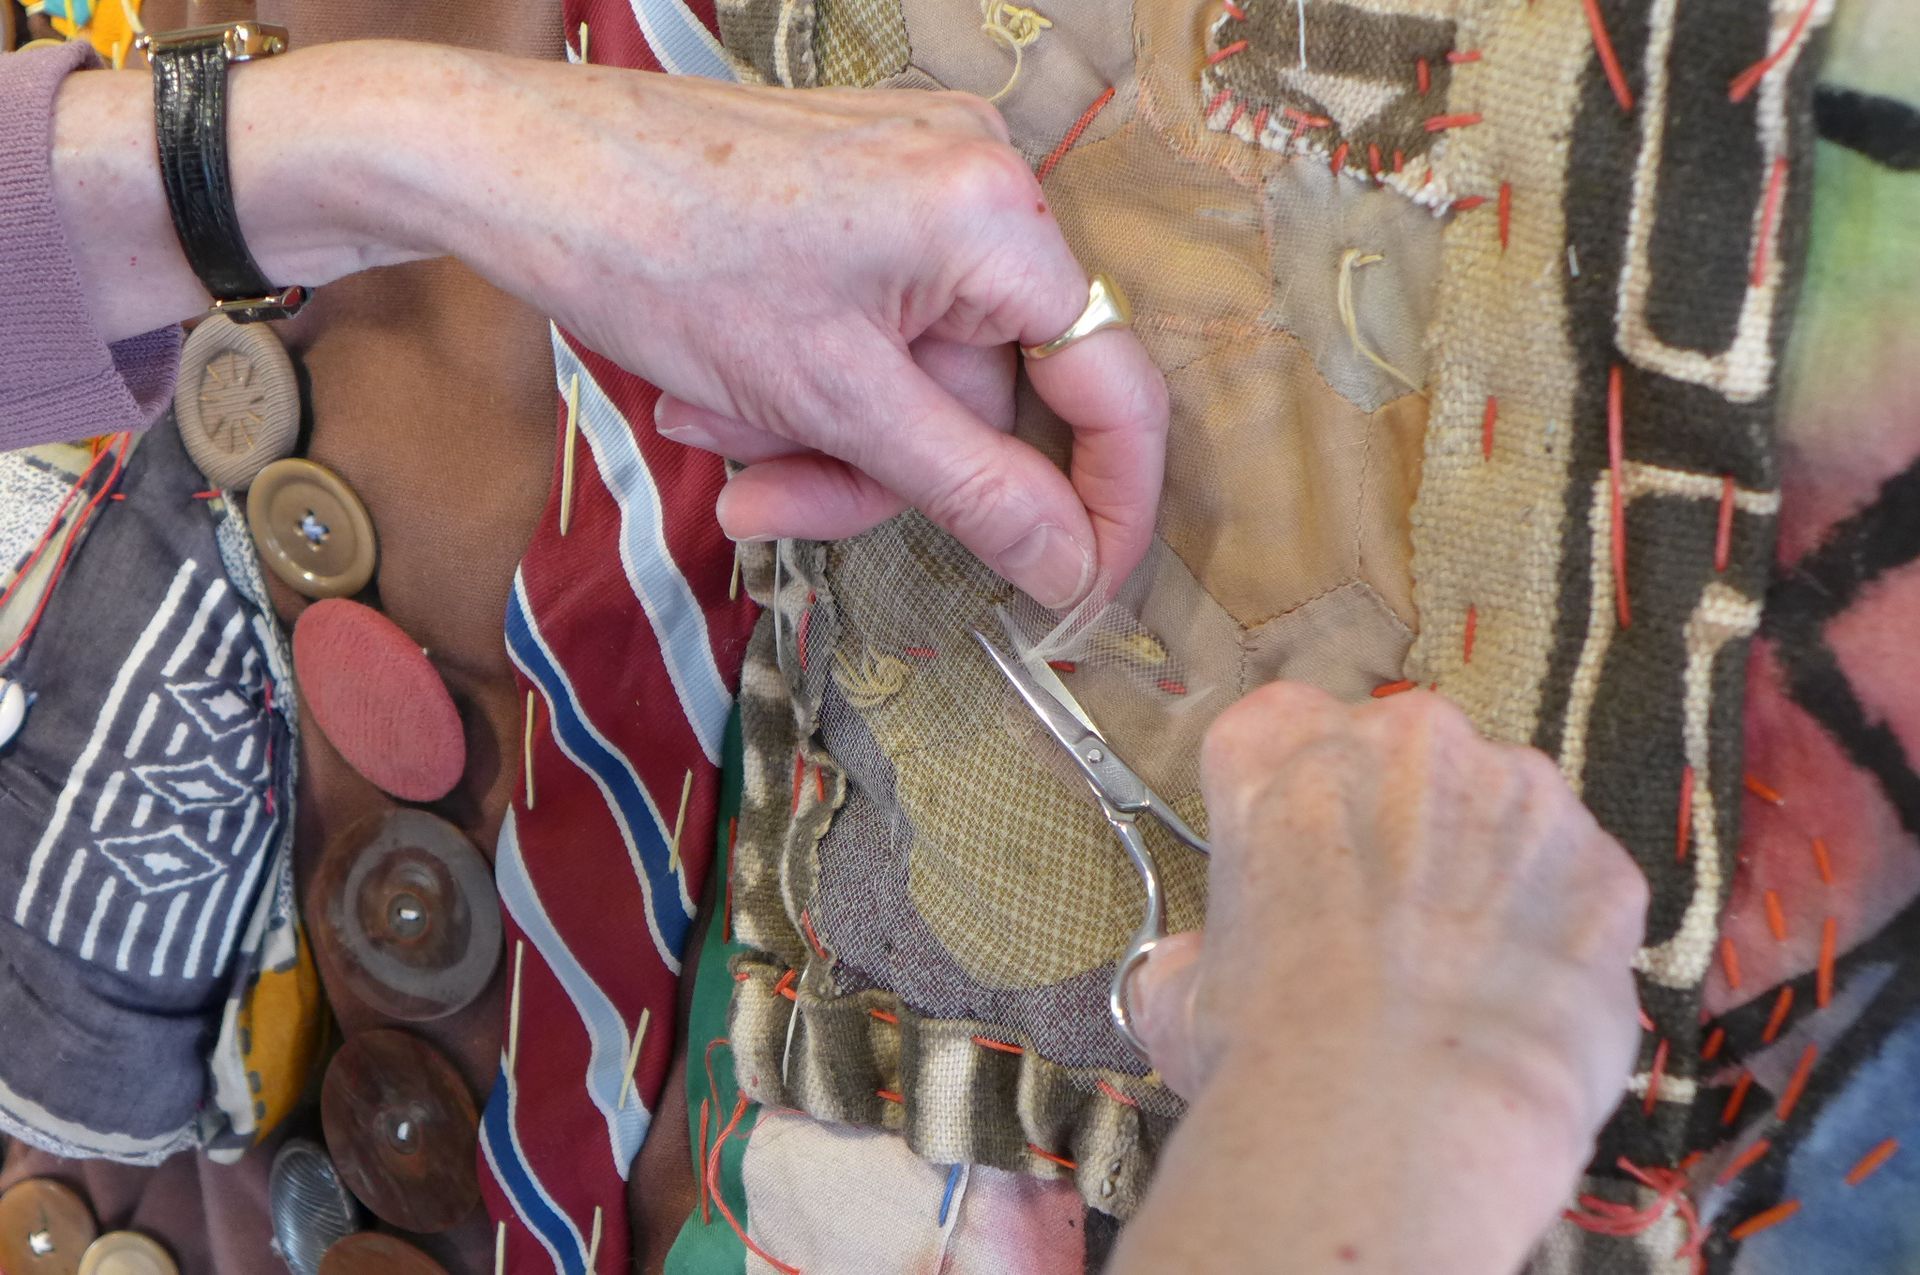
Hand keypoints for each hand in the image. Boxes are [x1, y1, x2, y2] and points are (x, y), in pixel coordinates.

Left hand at [52, 42, 1167, 607]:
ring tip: (714, 423)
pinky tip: (711, 382)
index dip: (1107, 504)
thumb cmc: (664, 258)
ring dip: (820, 435)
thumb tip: (1074, 569)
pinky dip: (802, 384)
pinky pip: (874, 332)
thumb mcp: (833, 401)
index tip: (1077, 594)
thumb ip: (974, 492)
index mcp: (999, 221)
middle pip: (988, 397)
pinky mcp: (862, 200)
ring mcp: (919, 186)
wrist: (514, 167)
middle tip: (772, 497)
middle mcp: (981, 187)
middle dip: (875, 468)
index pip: (1109, 388)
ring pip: (918, 380)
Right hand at [1116, 683, 1647, 1273]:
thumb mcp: (1179, 998)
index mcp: (1277, 750)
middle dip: (1398, 830)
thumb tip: (1195, 967)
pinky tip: (1521, 1006)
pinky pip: (1577, 884)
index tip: (1297, 869)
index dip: (1291, 807)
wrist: (1398, 1121)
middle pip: (1402, 761)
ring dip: (1485, 872)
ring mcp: (1516, 791)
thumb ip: (1195, 952)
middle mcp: (1402, 740)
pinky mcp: (1602, 862)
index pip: (1277, 734)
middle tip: (1381, 932)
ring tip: (1459, 978)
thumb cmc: (1270, 1053)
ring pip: (1500, 812)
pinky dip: (1556, 933)